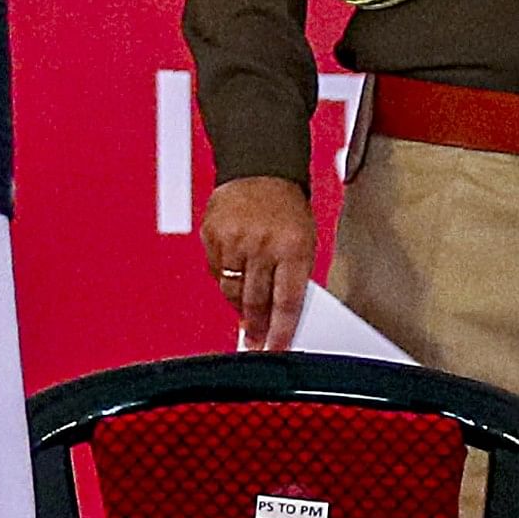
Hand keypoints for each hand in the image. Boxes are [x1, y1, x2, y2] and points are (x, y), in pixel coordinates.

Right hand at [201, 176, 317, 351]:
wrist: (260, 167)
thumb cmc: (287, 204)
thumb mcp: (306, 237)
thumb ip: (296, 273)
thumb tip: (286, 312)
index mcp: (293, 246)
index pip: (287, 301)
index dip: (281, 331)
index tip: (276, 349)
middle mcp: (262, 244)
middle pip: (256, 301)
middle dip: (257, 327)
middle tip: (256, 342)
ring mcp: (234, 241)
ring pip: (232, 291)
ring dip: (239, 306)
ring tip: (246, 314)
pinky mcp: (212, 237)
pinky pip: (216, 273)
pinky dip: (225, 281)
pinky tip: (234, 278)